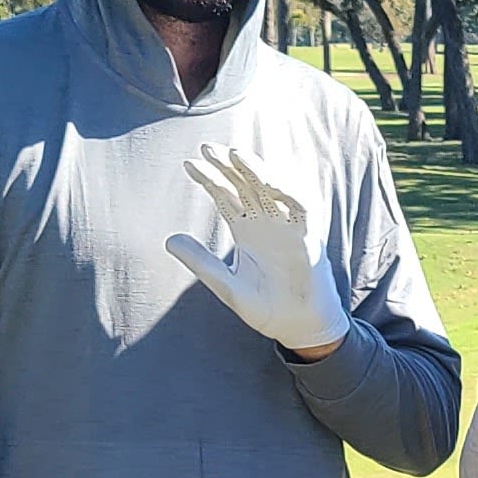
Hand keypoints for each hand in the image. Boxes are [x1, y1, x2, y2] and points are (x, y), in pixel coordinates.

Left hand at [166, 143, 348, 358]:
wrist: (298, 330)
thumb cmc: (267, 308)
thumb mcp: (227, 285)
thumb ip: (201, 263)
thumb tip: (169, 239)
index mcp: (247, 230)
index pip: (225, 195)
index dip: (208, 178)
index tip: (188, 164)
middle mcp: (267, 223)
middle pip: (246, 184)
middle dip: (228, 166)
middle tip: (207, 148)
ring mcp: (287, 228)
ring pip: (272, 189)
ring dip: (256, 170)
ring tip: (236, 154)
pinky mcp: (308, 238)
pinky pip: (301, 208)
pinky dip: (288, 192)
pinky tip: (269, 181)